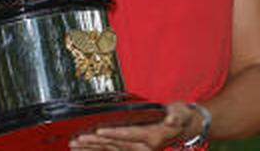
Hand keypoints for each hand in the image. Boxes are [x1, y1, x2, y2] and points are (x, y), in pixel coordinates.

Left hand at [70, 102, 200, 149]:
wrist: (184, 128)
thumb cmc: (179, 117)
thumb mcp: (181, 113)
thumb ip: (176, 115)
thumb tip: (172, 116)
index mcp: (152, 138)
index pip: (129, 135)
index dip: (114, 134)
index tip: (98, 132)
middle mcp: (143, 147)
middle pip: (115, 145)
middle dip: (95, 142)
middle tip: (78, 139)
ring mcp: (136, 150)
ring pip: (110, 150)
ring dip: (92, 148)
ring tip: (75, 144)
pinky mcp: (130, 150)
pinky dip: (97, 150)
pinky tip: (83, 149)